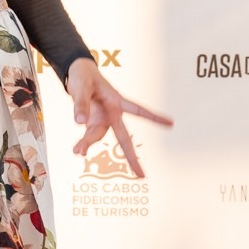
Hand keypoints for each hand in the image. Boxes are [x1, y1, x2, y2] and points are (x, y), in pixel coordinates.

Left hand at [65, 57, 172, 179]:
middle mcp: (112, 114)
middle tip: (141, 175)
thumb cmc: (84, 77)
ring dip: (89, 143)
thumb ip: (81, 104)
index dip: (154, 117)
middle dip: (132, 157)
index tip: (170, 124)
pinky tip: (78, 149)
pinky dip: (83, 143)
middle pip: (124, 138)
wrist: (77, 73)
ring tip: (78, 150)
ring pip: (98, 136)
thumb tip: (80, 123)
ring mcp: (102, 120)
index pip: (138, 110)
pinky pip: (88, 136)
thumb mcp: (82, 87)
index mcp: (116, 100)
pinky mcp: (92, 123)